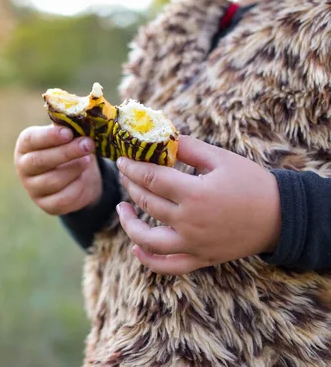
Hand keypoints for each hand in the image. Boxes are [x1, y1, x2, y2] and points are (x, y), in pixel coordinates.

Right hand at [14, 125, 101, 215]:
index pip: (31, 140)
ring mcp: (33, 188)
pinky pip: (62, 198)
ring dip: (74, 169)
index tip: (68, 132)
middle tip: (87, 144)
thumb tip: (83, 118)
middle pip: (40, 161)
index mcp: (25, 145)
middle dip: (66, 152)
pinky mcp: (46, 205)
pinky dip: (77, 187)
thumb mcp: (68, 134)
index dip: (49, 136)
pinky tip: (84, 177)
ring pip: (53, 180)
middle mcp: (24, 167)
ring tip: (87, 159)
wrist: (77, 174)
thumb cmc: (69, 147)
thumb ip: (70, 127)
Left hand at [116, 135, 281, 274]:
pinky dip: (148, 260)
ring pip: (147, 239)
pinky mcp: (200, 258)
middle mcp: (189, 222)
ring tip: (123, 207)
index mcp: (195, 194)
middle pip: (147, 203)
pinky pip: (167, 266)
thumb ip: (189, 147)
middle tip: (126, 174)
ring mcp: (193, 244)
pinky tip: (136, 248)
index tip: (122, 160)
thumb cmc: (252, 183)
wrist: (281, 217)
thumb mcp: (222, 159)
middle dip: (131, 186)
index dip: (133, 168)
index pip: (151, 178)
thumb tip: (163, 137)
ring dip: (129, 224)